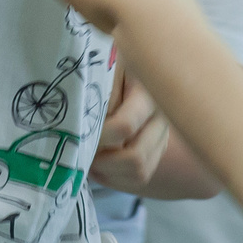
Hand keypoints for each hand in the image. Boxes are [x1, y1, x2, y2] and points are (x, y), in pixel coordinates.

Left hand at [90, 76, 168, 190]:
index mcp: (148, 92)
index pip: (124, 126)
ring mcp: (162, 136)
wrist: (128, 68)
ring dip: (108, 172)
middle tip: (82, 152)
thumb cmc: (109, 64)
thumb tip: (92, 127)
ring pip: (140, 172)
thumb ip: (100, 96)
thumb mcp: (102, 70)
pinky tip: (98, 164)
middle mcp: (162, 117)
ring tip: (89, 159)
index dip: (99, 137)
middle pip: (136, 157)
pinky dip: (115, 178)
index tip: (80, 134)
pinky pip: (139, 178)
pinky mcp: (157, 150)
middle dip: (102, 161)